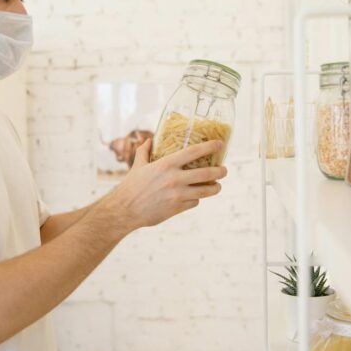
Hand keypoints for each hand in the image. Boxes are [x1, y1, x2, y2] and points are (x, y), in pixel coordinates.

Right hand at [102, 138, 227, 230]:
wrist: (125, 210)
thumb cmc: (131, 186)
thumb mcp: (138, 165)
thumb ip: (145, 151)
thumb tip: (150, 140)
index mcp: (166, 164)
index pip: (194, 152)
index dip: (209, 147)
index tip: (220, 144)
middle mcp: (175, 178)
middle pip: (207, 173)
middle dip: (220, 172)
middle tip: (224, 170)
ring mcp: (178, 194)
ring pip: (205, 190)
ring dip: (215, 188)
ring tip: (217, 186)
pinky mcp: (177, 208)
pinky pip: (194, 202)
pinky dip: (196, 199)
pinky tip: (195, 197)